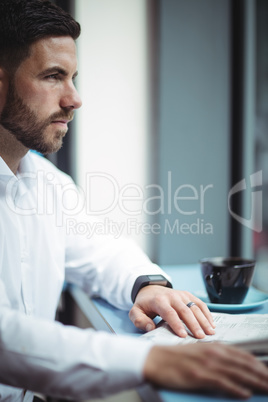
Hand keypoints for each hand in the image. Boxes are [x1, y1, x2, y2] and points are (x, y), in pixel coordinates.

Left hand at [129, 286, 214, 337]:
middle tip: (200, 337)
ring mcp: (181, 294)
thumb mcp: (135, 312)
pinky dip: (207, 313)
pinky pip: (200, 303)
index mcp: (159, 300)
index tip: (183, 335)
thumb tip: (151, 328)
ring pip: (195, 307)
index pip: (169, 313)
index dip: (177, 324)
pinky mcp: (188, 295)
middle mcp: (172, 296)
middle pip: (185, 310)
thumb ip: (139, 320)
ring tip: (210, 333)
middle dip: (194, 324)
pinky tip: (211, 324)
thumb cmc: (144, 304)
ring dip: (203, 320)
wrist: (150, 289)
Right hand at [143, 342, 267, 398]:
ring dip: (255, 382)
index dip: (258, 365)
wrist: (156, 358)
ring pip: (237, 374)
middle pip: (244, 365)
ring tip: (267, 389)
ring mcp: (206, 364)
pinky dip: (235, 389)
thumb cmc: (177, 357)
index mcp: (214, 346)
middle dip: (262, 375)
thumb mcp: (200, 352)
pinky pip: (221, 383)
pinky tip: (245, 394)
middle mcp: (213, 353)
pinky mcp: (198, 376)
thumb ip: (216, 356)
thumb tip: (233, 366)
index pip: (243, 355)